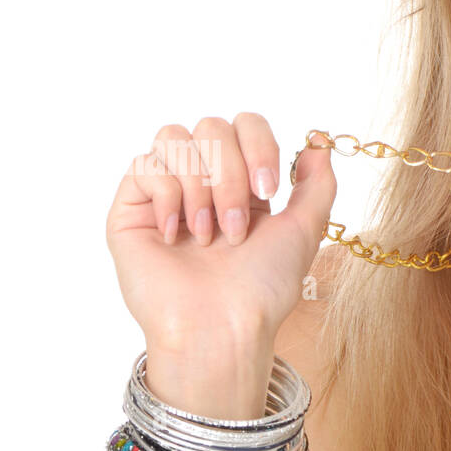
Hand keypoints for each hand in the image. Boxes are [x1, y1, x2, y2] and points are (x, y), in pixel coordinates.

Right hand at [105, 112, 336, 353]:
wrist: (222, 326)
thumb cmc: (262, 287)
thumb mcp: (304, 230)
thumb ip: (317, 183)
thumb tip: (319, 140)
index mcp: (243, 183)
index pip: (245, 124)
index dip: (259, 146)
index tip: (270, 190)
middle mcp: (203, 181)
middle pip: (211, 126)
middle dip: (230, 176)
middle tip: (236, 228)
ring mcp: (164, 192)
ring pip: (173, 138)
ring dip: (200, 186)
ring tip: (208, 235)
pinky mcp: (130, 208)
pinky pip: (143, 165)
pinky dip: (167, 197)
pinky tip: (177, 236)